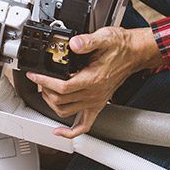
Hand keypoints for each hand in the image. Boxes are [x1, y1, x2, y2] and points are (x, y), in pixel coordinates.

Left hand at [26, 26, 162, 138]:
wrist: (135, 54)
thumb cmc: (121, 46)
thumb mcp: (104, 37)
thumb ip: (87, 41)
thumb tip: (73, 44)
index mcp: (93, 79)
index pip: (62, 86)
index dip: (45, 81)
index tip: (34, 75)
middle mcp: (93, 93)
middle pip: (61, 100)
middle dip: (45, 90)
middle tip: (39, 80)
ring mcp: (95, 101)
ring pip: (66, 112)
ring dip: (52, 104)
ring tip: (46, 92)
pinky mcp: (97, 104)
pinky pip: (83, 126)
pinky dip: (70, 132)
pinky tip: (59, 131)